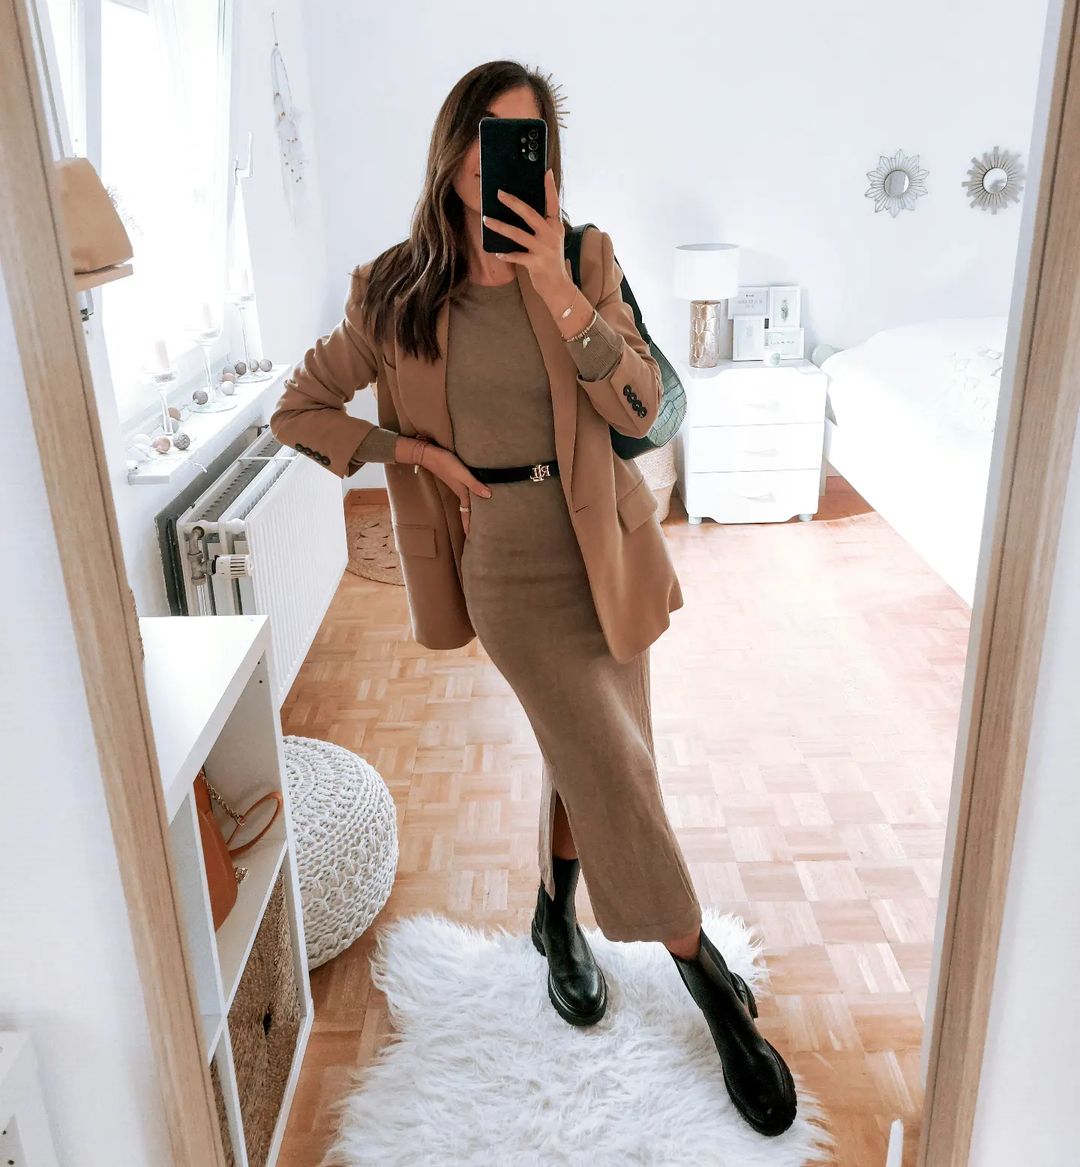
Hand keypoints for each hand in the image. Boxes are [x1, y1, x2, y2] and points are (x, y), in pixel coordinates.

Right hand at [421, 445, 489, 536]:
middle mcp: (460, 492)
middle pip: (467, 511)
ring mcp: (458, 486)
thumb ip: (475, 484)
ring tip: (477, 519)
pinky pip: (465, 494)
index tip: (471, 538)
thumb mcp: (462, 474)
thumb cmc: (446, 464)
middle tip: (477, 532)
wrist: (430, 455)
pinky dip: (469, 500)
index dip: (469, 526)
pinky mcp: (456, 479)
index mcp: (462, 493)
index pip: (467, 514)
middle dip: (471, 522)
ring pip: (466, 503)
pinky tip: (473, 497)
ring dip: (470, 511)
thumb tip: (489, 496)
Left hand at [482, 168, 573, 303]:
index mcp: (555, 226)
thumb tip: (521, 210)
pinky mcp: (536, 263)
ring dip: (500, 226)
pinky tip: (497, 253)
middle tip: (499, 193)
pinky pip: (516, 256)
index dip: (550, 187)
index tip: (546, 171)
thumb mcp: (550, 240)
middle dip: (513, 202)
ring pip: (518, 234)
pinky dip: (506, 255)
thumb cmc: (550, 260)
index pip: (553, 203)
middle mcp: (550, 235)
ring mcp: (543, 249)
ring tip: (486, 220)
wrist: (558, 286)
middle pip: (530, 214)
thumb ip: (541, 225)